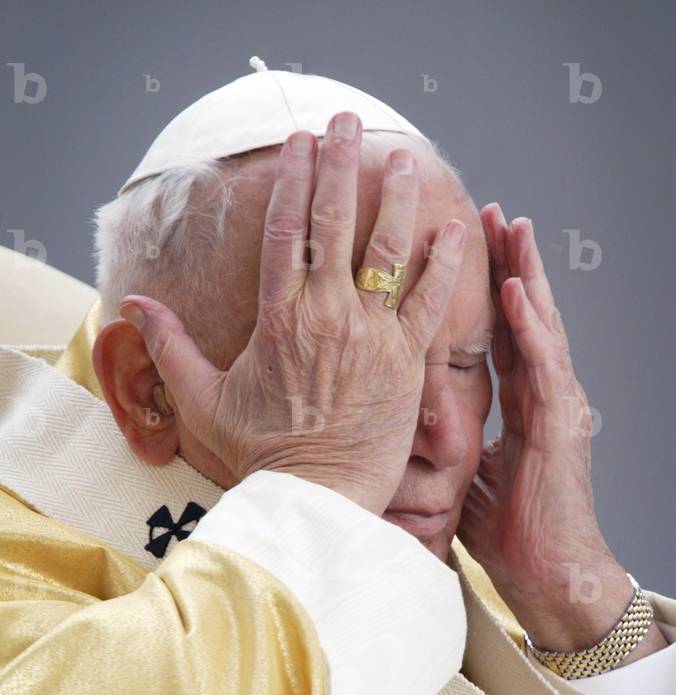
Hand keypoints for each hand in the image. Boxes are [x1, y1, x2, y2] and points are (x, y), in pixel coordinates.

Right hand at [120, 112, 466, 515]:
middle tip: (347, 123)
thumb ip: (169, 347)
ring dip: (396, 200)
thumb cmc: (260, 454)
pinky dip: (442, 264)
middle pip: (334, 222)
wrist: (315, 498)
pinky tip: (453, 227)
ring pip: (387, 251)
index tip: (300, 143)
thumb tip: (130, 305)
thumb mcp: (202, 400)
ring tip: (405, 160)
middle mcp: (326, 315)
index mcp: (278, 318)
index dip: (294, 180)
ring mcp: (371, 336)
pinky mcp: (407, 363)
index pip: (286, 230)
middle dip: (341, 165)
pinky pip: (430, 303)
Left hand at [458, 204, 664, 657]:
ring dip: (525, 275)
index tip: (465, 248)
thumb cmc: (511, 534)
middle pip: (524, 318)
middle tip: (490, 213)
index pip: (503, 336)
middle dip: (507, 263)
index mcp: (521, 406)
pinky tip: (516, 290)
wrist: (548, 575)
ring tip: (511, 227)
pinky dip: (531, 326)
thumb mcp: (468, 478)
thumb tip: (409, 428)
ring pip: (540, 327)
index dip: (485, 292)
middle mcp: (542, 397)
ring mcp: (556, 407)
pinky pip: (544, 365)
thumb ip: (450, 446)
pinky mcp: (561, 426)